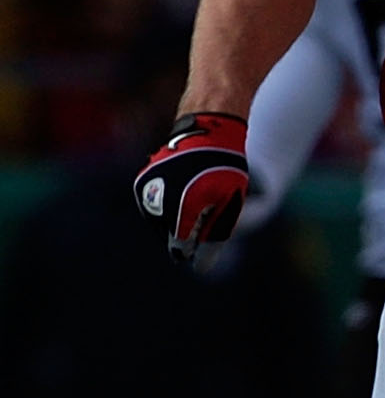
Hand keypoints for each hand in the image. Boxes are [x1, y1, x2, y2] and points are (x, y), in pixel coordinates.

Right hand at [137, 112, 249, 268]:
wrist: (207, 129)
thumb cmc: (225, 168)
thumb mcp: (229, 203)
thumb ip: (215, 236)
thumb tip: (200, 269)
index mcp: (182, 207)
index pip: (181, 247)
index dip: (195, 248)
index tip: (205, 234)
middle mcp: (159, 200)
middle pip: (171, 235)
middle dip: (188, 229)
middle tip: (206, 205)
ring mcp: (147, 190)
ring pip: (160, 222)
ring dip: (176, 218)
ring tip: (196, 195)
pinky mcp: (141, 184)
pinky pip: (153, 208)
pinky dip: (167, 206)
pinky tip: (184, 190)